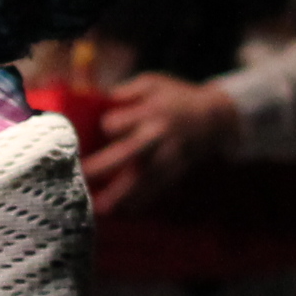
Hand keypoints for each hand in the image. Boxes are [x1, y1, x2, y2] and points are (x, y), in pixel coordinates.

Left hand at [84, 72, 240, 215]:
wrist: (215, 117)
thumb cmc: (176, 97)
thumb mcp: (152, 83)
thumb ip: (124, 92)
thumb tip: (94, 100)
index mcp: (150, 111)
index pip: (118, 123)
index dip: (106, 126)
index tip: (100, 130)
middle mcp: (158, 136)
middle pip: (128, 153)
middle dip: (102, 167)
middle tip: (81, 176)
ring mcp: (168, 157)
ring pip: (142, 179)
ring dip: (120, 195)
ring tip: (98, 209)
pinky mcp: (175, 172)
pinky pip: (155, 190)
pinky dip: (140, 202)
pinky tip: (123, 212)